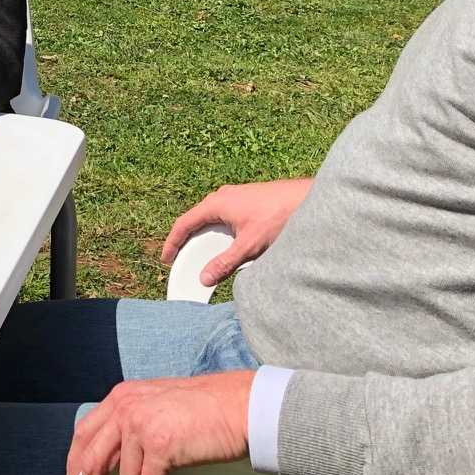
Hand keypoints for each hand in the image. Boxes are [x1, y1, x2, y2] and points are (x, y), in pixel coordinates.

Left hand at [66, 372, 252, 474]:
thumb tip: (114, 457)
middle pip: (92, 457)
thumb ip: (130, 422)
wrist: (236, 405)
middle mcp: (125, 408)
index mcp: (122, 396)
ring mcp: (140, 427)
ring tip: (162, 474)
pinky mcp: (159, 446)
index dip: (75, 457)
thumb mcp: (155, 403)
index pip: (85, 431)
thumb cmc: (205, 405)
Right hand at [161, 178, 313, 287]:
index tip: (166, 258)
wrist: (307, 199)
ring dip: (210, 240)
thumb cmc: (278, 216)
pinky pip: (227, 221)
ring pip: (214, 222)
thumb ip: (225, 263)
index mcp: (216, 203)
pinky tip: (232, 249)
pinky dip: (223, 236)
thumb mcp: (249, 245)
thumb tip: (205, 277)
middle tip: (185, 263)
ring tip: (209, 259)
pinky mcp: (247, 203)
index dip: (172, 242)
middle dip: (190, 244)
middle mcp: (222, 197)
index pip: (184, 223)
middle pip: (198, 223)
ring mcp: (235, 198)